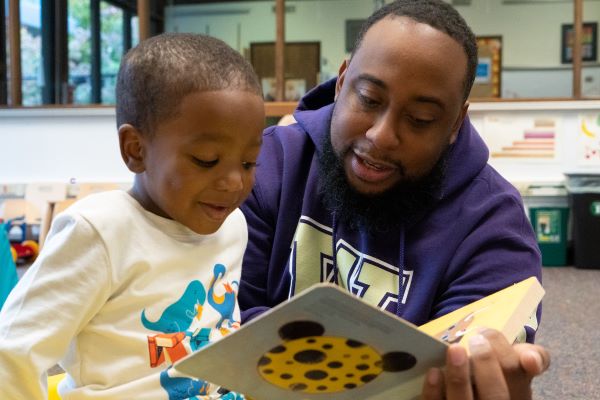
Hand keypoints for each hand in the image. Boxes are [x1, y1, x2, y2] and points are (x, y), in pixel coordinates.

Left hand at [421, 329, 549, 399]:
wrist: (473, 392)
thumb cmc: (495, 373)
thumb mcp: (515, 366)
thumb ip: (533, 356)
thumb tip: (531, 359)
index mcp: (518, 393)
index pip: (517, 375)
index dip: (505, 353)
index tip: (485, 334)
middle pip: (496, 395)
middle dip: (486, 365)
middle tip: (475, 340)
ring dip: (459, 376)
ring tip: (454, 350)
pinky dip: (435, 391)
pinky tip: (434, 372)